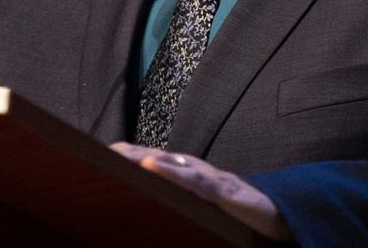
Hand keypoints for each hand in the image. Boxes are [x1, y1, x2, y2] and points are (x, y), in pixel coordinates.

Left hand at [110, 142, 292, 241]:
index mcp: (181, 171)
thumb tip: (141, 200)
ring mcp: (206, 176)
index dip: (121, 157)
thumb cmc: (230, 209)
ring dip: (143, 159)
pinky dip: (174, 173)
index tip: (91, 156)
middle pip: (151, 157)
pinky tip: (154, 168)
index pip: (144, 159)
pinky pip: (196, 181)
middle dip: (125, 155)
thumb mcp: (195, 204)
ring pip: (170, 164)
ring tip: (120, 158)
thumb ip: (172, 198)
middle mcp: (190, 168)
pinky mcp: (222, 190)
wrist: (275, 213)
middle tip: (96, 155)